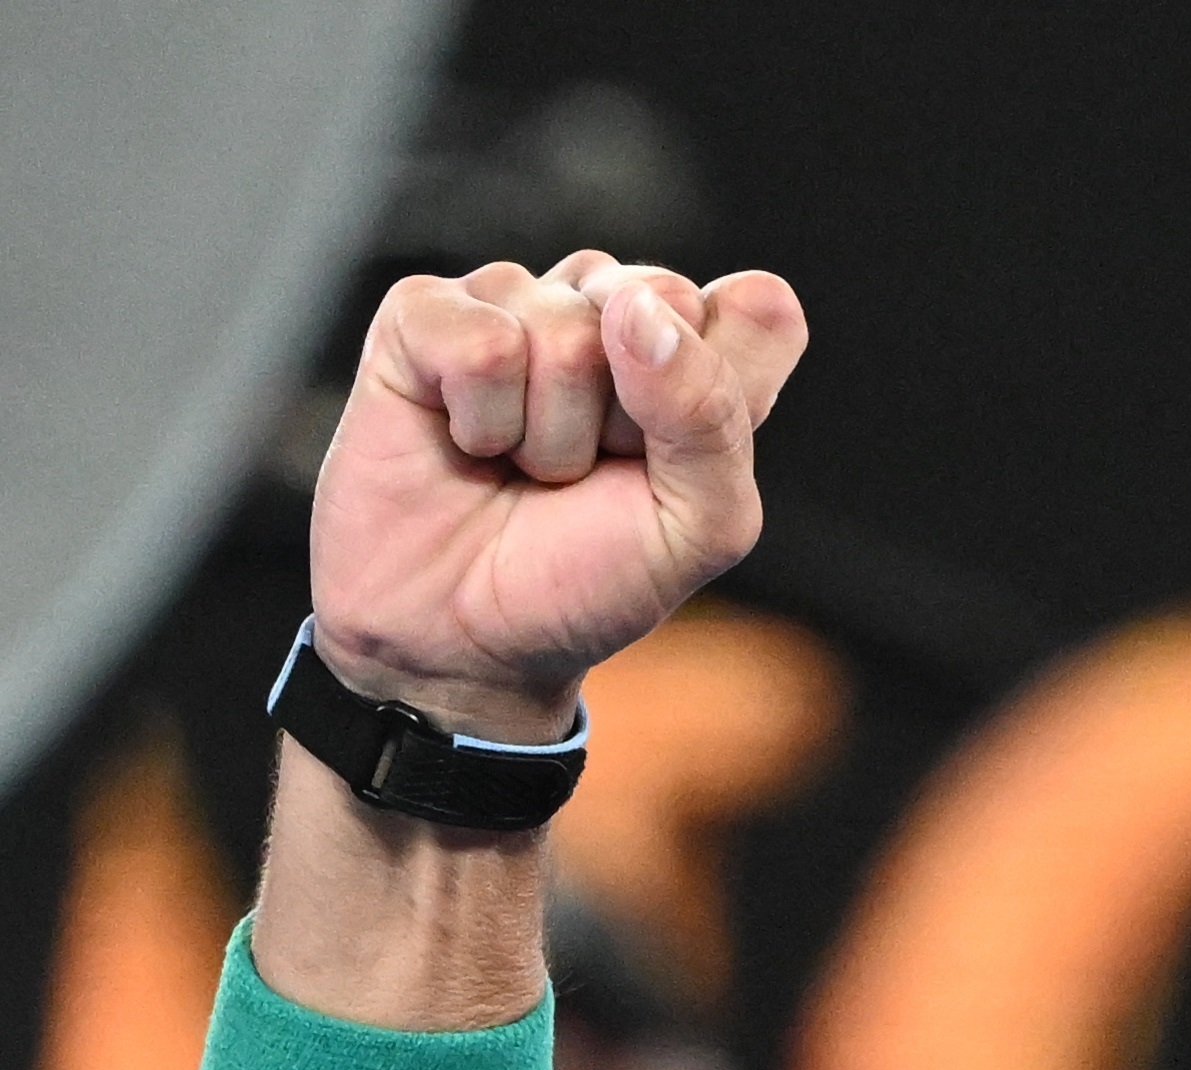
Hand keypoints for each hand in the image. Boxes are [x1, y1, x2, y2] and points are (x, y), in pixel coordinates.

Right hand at [305, 251, 808, 741]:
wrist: (463, 639)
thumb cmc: (587, 580)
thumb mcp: (699, 526)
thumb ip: (710, 414)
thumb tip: (635, 308)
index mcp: (696, 354)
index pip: (757, 307)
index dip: (721, 391)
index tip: (677, 463)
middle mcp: (610, 312)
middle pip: (659, 301)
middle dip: (629, 418)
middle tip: (591, 473)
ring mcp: (516, 303)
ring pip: (566, 327)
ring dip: (549, 434)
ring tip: (525, 469)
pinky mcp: (426, 315)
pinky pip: (478, 338)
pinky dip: (480, 417)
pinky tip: (468, 444)